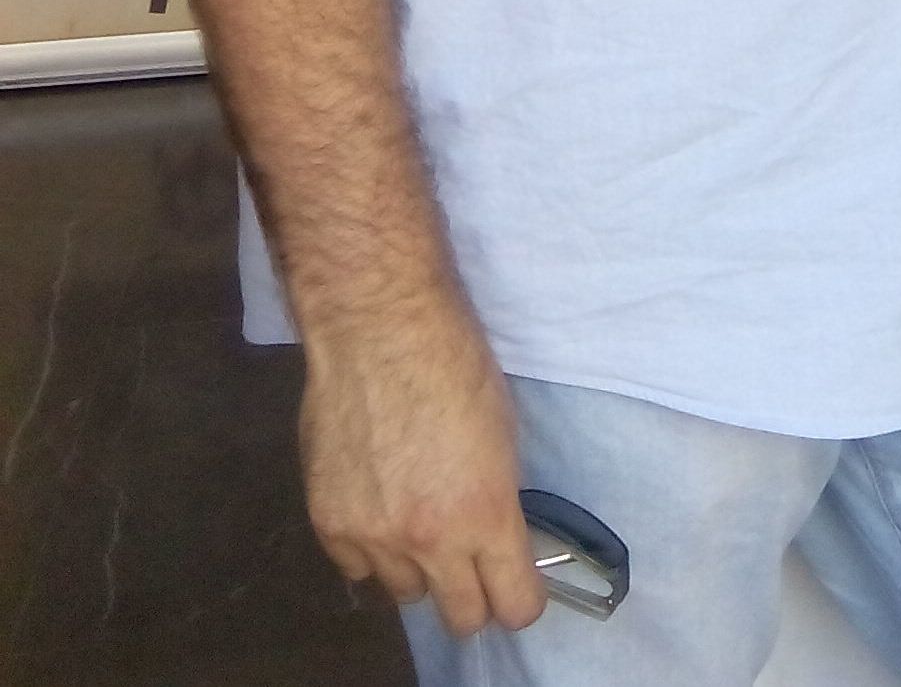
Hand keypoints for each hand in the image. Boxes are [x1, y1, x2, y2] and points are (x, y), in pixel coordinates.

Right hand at [300, 297, 547, 638]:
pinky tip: (381, 511)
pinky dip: (373, 551)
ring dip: (420, 569)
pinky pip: (358, 569)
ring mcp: (373, 538)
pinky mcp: (328, 526)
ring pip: (405, 593)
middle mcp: (429, 541)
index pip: (513, 603)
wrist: (381, 334)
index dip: (522, 602)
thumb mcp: (503, 436)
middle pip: (460, 617)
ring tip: (420, 522)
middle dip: (475, 599)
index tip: (521, 590)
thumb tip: (493, 538)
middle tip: (474, 568)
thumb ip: (496, 500)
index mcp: (485, 514)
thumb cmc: (457, 367)